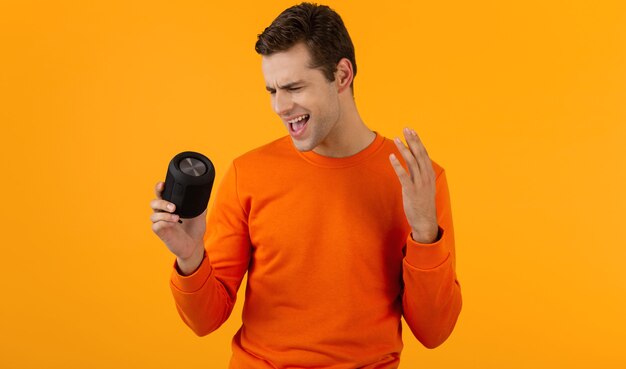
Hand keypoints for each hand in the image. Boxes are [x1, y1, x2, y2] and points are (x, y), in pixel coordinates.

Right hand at [150, 181, 206, 273]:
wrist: (195, 245)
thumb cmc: (195, 229)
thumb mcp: (200, 214)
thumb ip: (199, 204)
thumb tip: (203, 193)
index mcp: (170, 205)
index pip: (161, 194)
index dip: (159, 188)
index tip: (163, 184)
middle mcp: (163, 213)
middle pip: (154, 202)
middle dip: (161, 202)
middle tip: (173, 206)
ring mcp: (161, 222)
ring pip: (154, 214)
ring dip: (164, 214)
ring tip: (177, 217)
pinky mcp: (160, 232)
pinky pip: (156, 225)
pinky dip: (164, 222)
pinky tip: (173, 223)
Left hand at [389, 128, 438, 243]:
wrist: (425, 220)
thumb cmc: (422, 203)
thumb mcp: (425, 186)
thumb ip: (421, 174)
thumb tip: (415, 164)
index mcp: (429, 174)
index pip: (424, 153)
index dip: (417, 141)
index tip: (411, 131)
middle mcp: (426, 177)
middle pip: (419, 154)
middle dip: (412, 140)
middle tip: (405, 129)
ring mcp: (419, 184)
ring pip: (412, 162)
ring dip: (404, 149)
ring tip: (396, 139)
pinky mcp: (411, 191)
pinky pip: (403, 176)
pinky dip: (397, 165)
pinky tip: (391, 157)